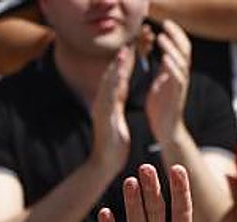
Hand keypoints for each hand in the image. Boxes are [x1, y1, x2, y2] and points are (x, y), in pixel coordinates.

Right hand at [90, 46, 133, 176]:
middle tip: (130, 43)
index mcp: (110, 103)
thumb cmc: (114, 144)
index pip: (118, 79)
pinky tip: (120, 77)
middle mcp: (104, 103)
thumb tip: (118, 93)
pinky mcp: (104, 117)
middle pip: (113, 76)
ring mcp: (102, 109)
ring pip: (110, 84)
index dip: (125, 65)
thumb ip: (116, 104)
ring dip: (117, 68)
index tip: (134, 50)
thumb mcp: (117, 119)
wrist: (104, 163)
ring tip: (124, 53)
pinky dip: (114, 86)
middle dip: (121, 60)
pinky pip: (110, 98)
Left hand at [145, 20, 191, 145]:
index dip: (175, 34)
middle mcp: (182, 76)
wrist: (166, 128)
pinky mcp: (176, 95)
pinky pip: (177, 78)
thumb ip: (163, 69)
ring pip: (181, 62)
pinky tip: (164, 58)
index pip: (181, 48)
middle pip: (185, 50)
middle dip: (176, 35)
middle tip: (166, 23)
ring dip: (171, 48)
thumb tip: (163, 55)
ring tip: (161, 37)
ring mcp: (180, 85)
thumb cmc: (161, 107)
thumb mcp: (161, 82)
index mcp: (177, 72)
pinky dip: (171, 67)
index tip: (166, 23)